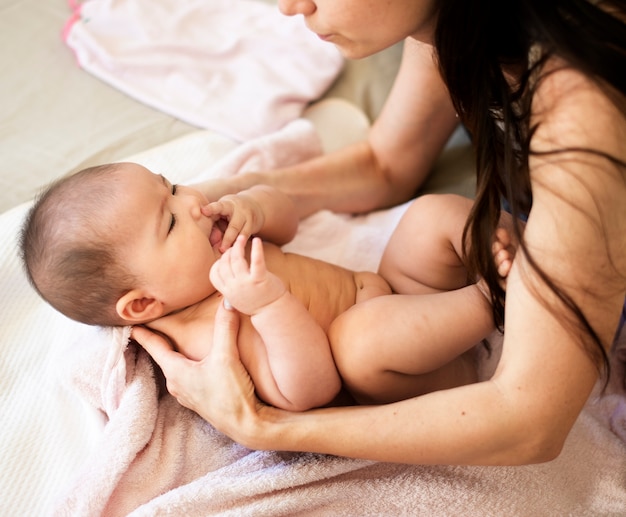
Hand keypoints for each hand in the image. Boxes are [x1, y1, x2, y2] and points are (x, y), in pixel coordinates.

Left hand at [131, 301, 262, 438]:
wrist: (247, 425)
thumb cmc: (231, 394)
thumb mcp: (227, 356)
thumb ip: (225, 326)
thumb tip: (229, 300)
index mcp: (176, 371)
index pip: (154, 347)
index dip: (143, 333)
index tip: (129, 324)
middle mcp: (177, 384)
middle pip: (162, 357)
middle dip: (157, 342)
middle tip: (150, 328)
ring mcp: (188, 394)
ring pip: (175, 368)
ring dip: (172, 355)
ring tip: (172, 343)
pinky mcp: (201, 399)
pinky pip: (187, 377)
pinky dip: (186, 365)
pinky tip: (195, 363)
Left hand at [202, 193, 264, 251]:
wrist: (254, 205)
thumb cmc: (230, 209)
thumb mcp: (222, 208)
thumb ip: (213, 218)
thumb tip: (202, 234)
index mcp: (228, 204)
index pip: (219, 206)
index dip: (211, 209)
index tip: (203, 211)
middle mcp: (240, 211)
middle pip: (234, 226)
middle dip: (227, 238)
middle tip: (221, 249)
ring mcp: (248, 219)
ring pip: (242, 233)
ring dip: (234, 244)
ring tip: (227, 253)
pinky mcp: (253, 227)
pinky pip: (246, 237)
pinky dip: (239, 244)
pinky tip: (234, 251)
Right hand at [210, 235, 285, 314]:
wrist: (273, 312)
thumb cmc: (256, 302)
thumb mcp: (236, 297)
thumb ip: (228, 286)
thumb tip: (221, 273)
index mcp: (227, 292)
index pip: (214, 273)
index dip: (219, 262)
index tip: (227, 256)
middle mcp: (234, 288)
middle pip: (224, 263)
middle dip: (229, 251)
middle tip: (236, 245)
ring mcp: (246, 284)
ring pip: (236, 259)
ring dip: (238, 246)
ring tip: (243, 238)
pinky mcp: (260, 279)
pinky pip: (256, 261)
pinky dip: (257, 249)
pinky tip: (257, 240)